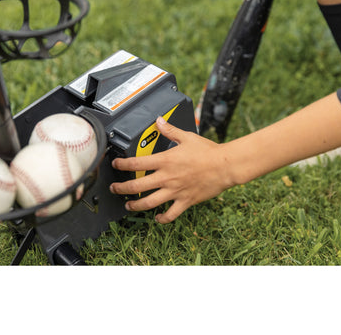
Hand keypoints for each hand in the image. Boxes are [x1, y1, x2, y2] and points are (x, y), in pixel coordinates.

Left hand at [110, 117, 233, 223]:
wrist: (225, 165)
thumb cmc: (207, 151)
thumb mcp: (186, 137)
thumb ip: (170, 130)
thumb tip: (159, 121)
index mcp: (165, 161)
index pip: (136, 163)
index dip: (122, 164)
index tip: (116, 164)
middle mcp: (167, 177)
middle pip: (137, 186)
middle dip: (121, 189)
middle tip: (115, 188)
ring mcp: (175, 191)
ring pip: (149, 203)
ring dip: (135, 205)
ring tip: (128, 205)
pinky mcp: (185, 201)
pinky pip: (171, 214)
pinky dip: (162, 218)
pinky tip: (158, 218)